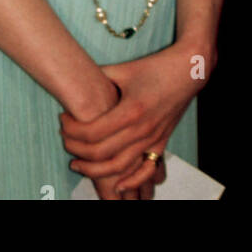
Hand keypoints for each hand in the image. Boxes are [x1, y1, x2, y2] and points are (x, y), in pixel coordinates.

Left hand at [60, 42, 200, 193]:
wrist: (189, 70)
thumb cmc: (155, 66)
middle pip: (100, 152)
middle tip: (64, 138)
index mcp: (130, 110)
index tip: (63, 120)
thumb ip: (100, 77)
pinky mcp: (160, 144)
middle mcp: (141, 129)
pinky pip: (145, 171)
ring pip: (118, 167)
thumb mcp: (124, 69)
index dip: (72, 130)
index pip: (92, 132)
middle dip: (76, 148)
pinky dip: (131, 182)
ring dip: (94, 170)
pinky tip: (116, 185)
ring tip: (77, 163)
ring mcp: (152, 140)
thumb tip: (77, 80)